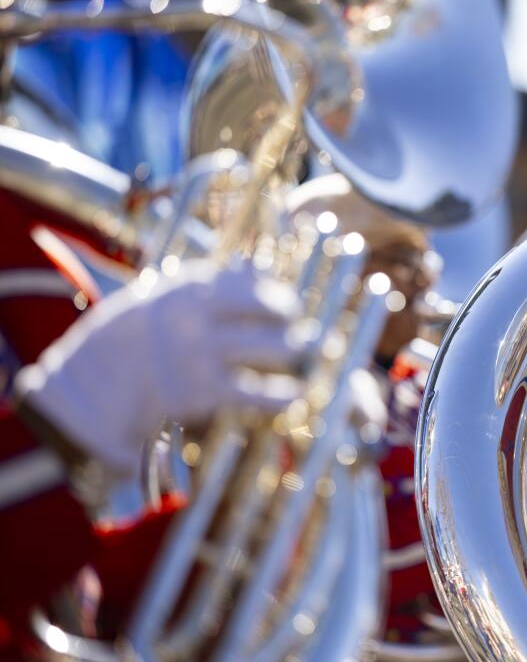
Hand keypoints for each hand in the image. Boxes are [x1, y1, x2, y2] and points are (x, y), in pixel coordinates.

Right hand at [15, 260, 301, 476]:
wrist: (88, 388)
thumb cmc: (133, 341)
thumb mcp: (161, 299)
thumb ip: (208, 285)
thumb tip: (255, 267)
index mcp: (184, 287)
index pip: (246, 280)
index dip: (274, 293)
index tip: (289, 304)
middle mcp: (194, 314)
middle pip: (264, 311)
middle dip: (290, 321)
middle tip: (304, 332)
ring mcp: (198, 352)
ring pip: (267, 347)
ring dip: (292, 352)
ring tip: (304, 355)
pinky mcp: (200, 390)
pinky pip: (254, 391)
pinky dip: (279, 395)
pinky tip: (294, 395)